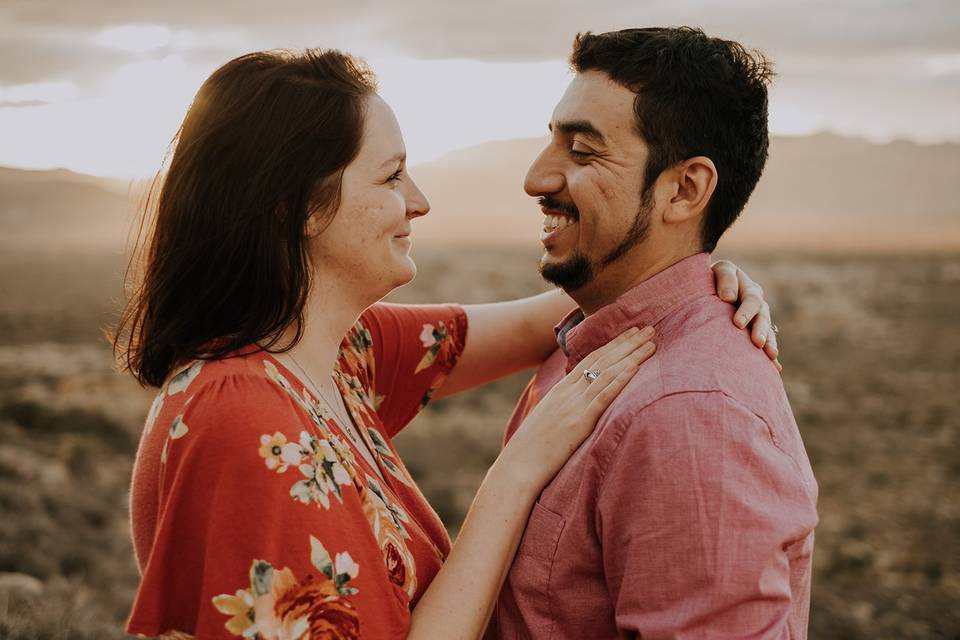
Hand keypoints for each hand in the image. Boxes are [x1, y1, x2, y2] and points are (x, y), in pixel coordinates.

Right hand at [502, 326, 655, 490]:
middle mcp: (569, 392)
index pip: (592, 358)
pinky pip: (604, 396)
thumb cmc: (533, 448)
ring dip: (631, 355)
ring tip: (651, 342)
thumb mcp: (549, 420)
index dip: (613, 344)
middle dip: (627, 343)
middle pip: (602, 360)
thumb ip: (566, 408)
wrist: (518, 465)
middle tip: (649, 328)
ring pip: (607, 372)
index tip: (631, 332)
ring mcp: (574, 405)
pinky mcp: (579, 422)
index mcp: (562, 389)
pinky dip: (621, 379)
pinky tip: (635, 367)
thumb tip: (582, 405)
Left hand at [711, 259, 780, 370]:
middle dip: (760, 330)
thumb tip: (728, 298)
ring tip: (770, 355)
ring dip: (769, 343)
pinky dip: (769, 355)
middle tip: (757, 343)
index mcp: (748, 288)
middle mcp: (756, 303)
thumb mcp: (719, 271)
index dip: (746, 311)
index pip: (751, 299)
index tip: (737, 324)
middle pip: (762, 317)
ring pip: (767, 330)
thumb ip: (725, 280)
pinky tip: (775, 367)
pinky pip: (765, 343)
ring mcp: (757, 318)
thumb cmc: (710, 278)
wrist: (708, 286)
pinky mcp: (755, 331)